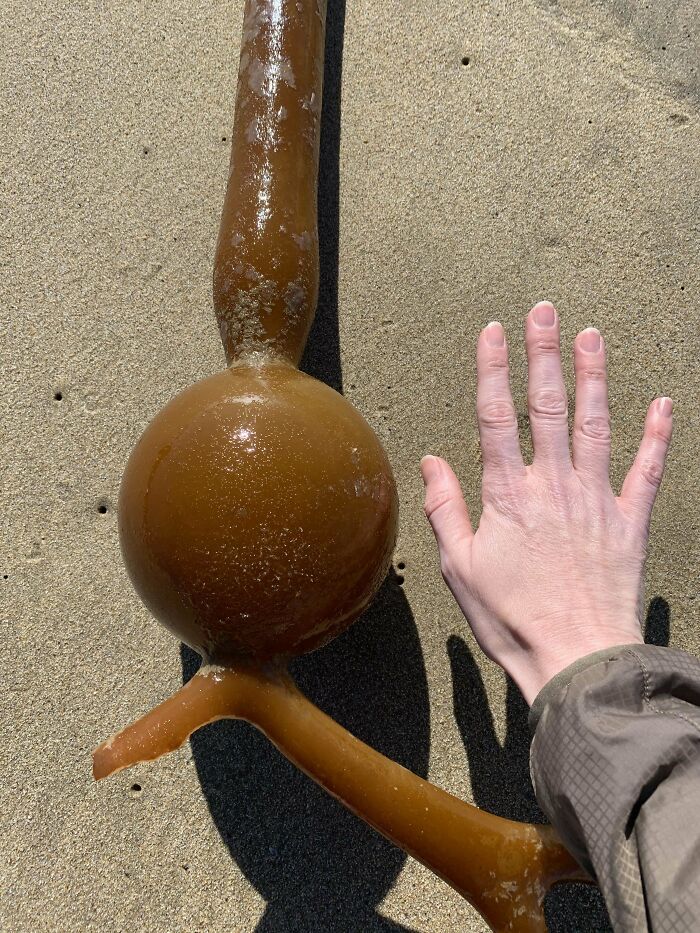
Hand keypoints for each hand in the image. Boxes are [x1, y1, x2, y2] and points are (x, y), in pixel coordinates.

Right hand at [421, 302, 672, 704]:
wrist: (577, 657)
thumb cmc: (512, 618)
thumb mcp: (460, 568)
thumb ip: (446, 509)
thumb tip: (430, 461)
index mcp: (509, 495)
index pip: (496, 416)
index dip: (493, 369)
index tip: (493, 330)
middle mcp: (554, 485)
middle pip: (549, 406)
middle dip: (545, 354)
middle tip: (545, 310)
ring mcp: (597, 500)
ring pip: (596, 424)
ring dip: (595, 377)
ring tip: (592, 336)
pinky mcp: (630, 522)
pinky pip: (647, 471)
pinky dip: (657, 436)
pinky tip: (663, 403)